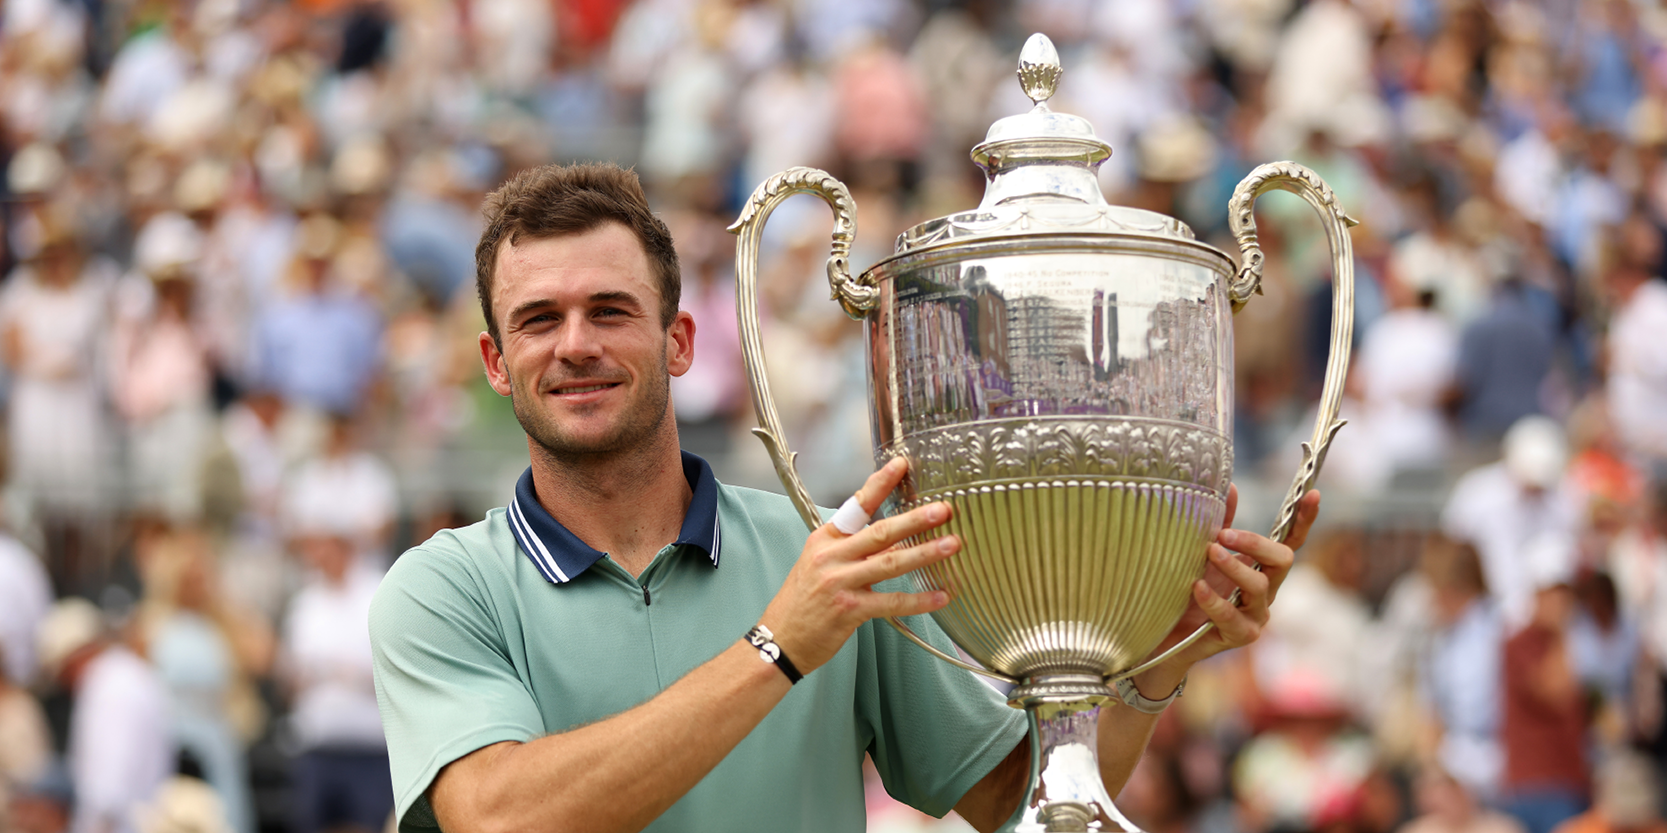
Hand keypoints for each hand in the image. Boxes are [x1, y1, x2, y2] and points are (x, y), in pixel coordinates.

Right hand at [760, 457, 957, 674]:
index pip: (856, 505)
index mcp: (825, 540)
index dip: (880, 484)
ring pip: (890, 563)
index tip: (902, 464)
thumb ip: (852, 547)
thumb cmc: (803, 600)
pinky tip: (941, 596)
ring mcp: (840, 583)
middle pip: (880, 532)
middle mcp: (832, 557)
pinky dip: (918, 600)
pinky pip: (891, 602)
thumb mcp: (819, 563)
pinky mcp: (850, 610)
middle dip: (915, 519)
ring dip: (924, 553)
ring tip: (951, 544)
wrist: (780, 638)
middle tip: (943, 509)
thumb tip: (893, 535)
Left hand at [1138, 484, 1319, 672]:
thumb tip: (1230, 486)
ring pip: (1259, 587)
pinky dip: (1214, 600)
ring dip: (1234, 567)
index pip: (1290, 541)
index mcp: (1262, 567)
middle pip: (1283, 560)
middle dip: (1256, 543)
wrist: (1166, 633)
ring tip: (1209, 552)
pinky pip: (1232, 616)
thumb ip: (1219, 523)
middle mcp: (1266, 590)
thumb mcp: (1204, 555)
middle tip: (1224, 535)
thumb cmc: (1191, 590)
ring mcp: (1257, 615)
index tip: (1312, 494)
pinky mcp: (1241, 635)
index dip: (1304, 519)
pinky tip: (1197, 587)